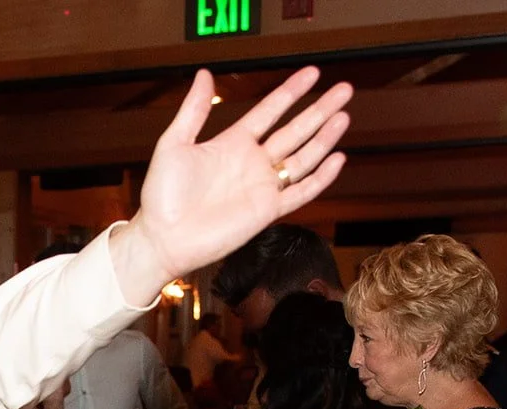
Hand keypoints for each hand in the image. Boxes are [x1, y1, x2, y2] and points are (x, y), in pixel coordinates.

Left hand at [116, 67, 352, 300]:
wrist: (163, 238)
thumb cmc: (162, 195)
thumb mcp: (174, 143)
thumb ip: (193, 110)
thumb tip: (205, 74)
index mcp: (232, 143)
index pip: (269, 111)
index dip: (291, 92)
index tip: (312, 74)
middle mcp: (252, 163)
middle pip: (295, 131)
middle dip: (319, 110)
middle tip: (344, 90)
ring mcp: (262, 186)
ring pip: (303, 157)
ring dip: (324, 138)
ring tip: (343, 116)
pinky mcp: (267, 211)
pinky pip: (301, 192)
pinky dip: (321, 178)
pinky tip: (337, 159)